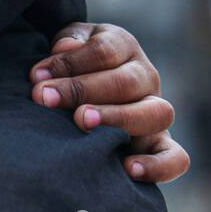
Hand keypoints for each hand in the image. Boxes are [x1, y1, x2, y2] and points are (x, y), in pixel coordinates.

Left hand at [29, 22, 189, 183]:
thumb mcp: (68, 43)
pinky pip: (175, 158)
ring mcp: (156, 111)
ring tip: (81, 122)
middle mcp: (146, 78)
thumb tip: (65, 47)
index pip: (104, 50)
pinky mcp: (160, 144)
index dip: (69, 62)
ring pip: (156, 113)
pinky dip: (158, 165)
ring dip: (116, 118)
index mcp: (123, 47)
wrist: (86, 87)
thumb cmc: (71, 63)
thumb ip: (68, 41)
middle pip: (126, 81)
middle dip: (82, 90)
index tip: (36, 77)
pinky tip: (128, 170)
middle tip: (46, 98)